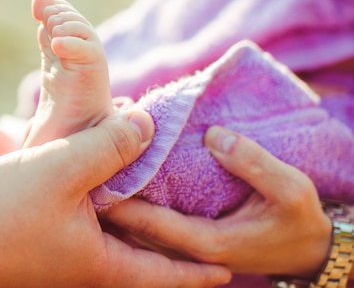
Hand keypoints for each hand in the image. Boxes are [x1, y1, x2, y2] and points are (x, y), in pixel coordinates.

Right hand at [0, 112, 230, 287]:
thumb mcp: (59, 170)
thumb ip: (109, 144)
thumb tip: (147, 122)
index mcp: (101, 263)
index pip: (165, 274)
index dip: (200, 272)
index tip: (231, 270)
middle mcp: (84, 266)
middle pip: (142, 255)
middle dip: (172, 242)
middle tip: (203, 229)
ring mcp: (60, 257)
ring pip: (112, 235)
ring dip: (136, 216)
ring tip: (158, 198)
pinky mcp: (39, 242)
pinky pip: (84, 223)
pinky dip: (101, 204)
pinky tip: (99, 179)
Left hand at [101, 126, 331, 279]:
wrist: (305, 247)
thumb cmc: (297, 219)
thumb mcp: (290, 188)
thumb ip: (253, 162)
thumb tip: (213, 135)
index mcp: (206, 241)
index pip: (151, 223)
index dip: (121, 200)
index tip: (92, 175)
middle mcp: (187, 247)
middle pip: (135, 227)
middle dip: (108, 199)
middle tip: (77, 165)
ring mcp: (185, 244)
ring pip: (138, 227)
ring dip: (116, 200)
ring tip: (87, 167)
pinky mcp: (187, 234)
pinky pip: (150, 220)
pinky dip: (132, 201)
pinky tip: (116, 175)